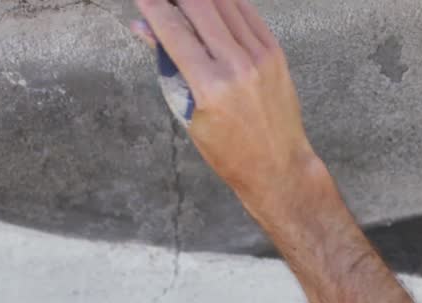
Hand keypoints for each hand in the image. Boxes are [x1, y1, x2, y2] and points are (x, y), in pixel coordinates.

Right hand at [132, 0, 322, 214]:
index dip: (153, 7)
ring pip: (225, 3)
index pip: (173, 30)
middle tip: (163, 0)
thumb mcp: (189, 114)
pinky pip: (247, 13)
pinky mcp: (275, 51)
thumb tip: (142, 29)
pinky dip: (226, 3)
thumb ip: (169, 67)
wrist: (278, 166)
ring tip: (185, 3)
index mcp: (210, 86)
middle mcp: (236, 65)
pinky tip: (211, 4)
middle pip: (199, 6)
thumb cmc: (228, 151)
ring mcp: (259, 55)